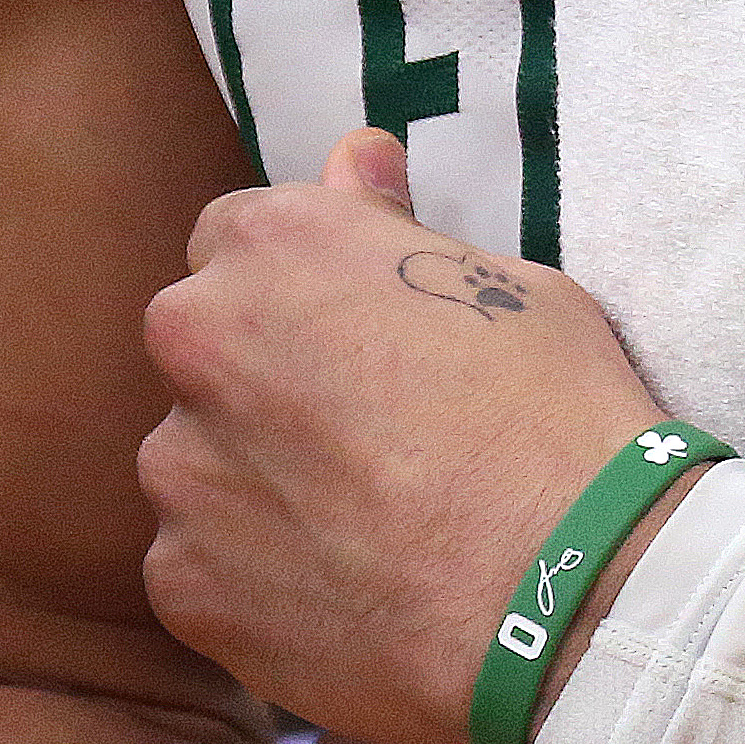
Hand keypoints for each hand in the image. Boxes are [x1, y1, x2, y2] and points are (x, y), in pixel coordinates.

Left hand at [140, 131, 668, 743]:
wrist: (564, 584)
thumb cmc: (555, 413)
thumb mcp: (507, 284)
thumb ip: (393, 229)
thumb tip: (352, 159)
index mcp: (280, 247)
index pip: (238, 235)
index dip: (301, 282)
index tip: (356, 325)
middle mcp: (203, 344)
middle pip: (204, 345)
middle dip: (263, 374)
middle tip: (367, 426)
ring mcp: (181, 470)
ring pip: (197, 458)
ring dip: (254, 476)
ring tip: (362, 520)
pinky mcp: (179, 583)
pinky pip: (200, 561)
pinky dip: (253, 571)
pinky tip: (345, 582)